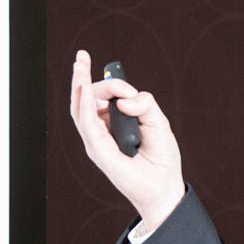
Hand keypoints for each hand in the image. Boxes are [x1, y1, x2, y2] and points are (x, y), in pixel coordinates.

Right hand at [70, 49, 184, 232]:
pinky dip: (85, 105)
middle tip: (81, 56)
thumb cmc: (161, 157)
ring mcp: (97, 141)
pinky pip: (87, 124)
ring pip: (80, 108)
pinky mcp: (98, 151)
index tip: (128, 87)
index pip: (104, 96)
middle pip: (86, 99)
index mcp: (114, 123)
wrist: (164, 186)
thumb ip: (144, 103)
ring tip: (79, 66)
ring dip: (79, 85)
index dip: (114, 84)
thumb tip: (123, 98)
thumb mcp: (157, 121)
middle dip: (82, 76)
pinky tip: (85, 89)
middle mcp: (102, 131)